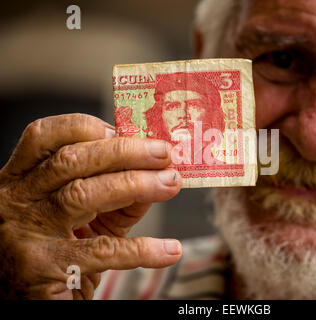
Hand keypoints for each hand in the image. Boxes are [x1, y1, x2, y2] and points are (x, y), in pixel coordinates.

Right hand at [0, 113, 182, 298]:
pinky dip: (142, 249)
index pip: (44, 137)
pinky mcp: (44, 269)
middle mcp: (18, 200)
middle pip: (71, 160)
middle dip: (124, 151)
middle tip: (163, 153)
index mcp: (22, 180)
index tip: (121, 129)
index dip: (84, 127)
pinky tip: (169, 249)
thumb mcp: (82, 216)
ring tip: (171, 183)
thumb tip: (158, 172)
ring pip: (83, 195)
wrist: (28, 302)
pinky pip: (103, 251)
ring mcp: (27, 234)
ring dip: (136, 185)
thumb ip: (115, 194)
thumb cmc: (58, 251)